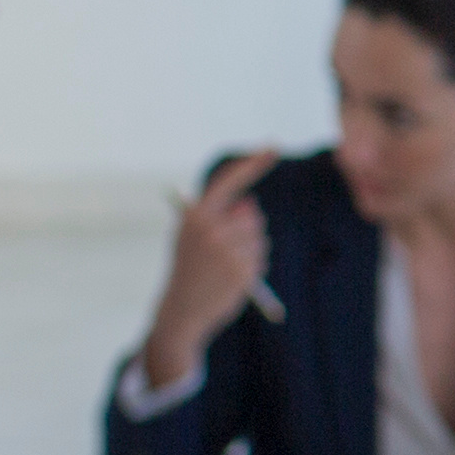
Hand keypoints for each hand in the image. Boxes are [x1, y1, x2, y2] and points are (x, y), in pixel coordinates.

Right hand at [139, 151, 280, 387]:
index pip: (230, 181)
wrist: (181, 309)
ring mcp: (227, 249)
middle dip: (247, 230)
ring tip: (226, 266)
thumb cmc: (189, 269)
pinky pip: (262, 258)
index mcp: (195, 215)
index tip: (273, 145)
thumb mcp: (193, 236)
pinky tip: (233, 279)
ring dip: (251, 250)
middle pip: (252, 215)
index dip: (254, 163)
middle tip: (223, 252)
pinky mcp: (241, 270)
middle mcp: (210, 228)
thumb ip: (218, 215)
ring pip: (260, 237)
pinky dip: (254, 267)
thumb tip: (251, 203)